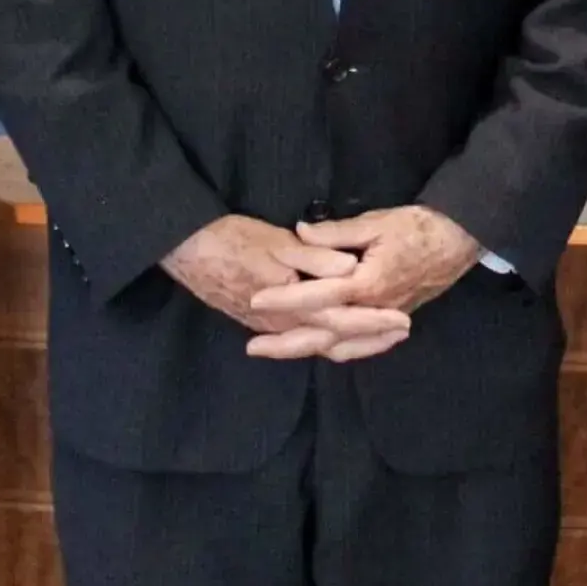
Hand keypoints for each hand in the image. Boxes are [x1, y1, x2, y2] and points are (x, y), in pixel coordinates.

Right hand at [162, 216, 402, 358]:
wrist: (185, 250)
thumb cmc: (231, 240)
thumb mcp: (277, 242)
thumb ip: (315, 257)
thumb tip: (350, 269)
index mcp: (291, 303)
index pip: (341, 319)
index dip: (373, 321)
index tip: (401, 319)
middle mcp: (282, 323)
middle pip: (333, 340)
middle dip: (369, 338)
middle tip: (400, 332)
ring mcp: (268, 327)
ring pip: (316, 345)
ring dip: (349, 343)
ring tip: (377, 338)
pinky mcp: (258, 323)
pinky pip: (298, 341)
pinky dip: (323, 342)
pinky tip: (334, 337)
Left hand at [242, 205, 481, 361]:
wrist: (460, 239)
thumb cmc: (418, 227)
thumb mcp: (376, 223)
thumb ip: (336, 233)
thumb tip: (300, 233)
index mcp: (367, 284)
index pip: (318, 297)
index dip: (285, 299)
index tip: (256, 299)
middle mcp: (374, 310)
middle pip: (324, 335)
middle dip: (286, 343)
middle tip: (253, 346)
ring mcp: (384, 320)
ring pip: (341, 346)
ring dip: (307, 350)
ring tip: (277, 351)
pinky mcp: (392, 320)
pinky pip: (361, 345)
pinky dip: (339, 350)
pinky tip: (322, 349)